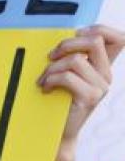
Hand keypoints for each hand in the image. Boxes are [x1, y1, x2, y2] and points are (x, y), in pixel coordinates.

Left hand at [40, 25, 124, 152]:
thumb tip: (63, 39)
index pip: (118, 38)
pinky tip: (45, 88)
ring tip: (43, 79)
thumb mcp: (66, 75)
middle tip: (50, 57)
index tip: (76, 35)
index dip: (99, 29)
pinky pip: (68, 77)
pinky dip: (51, 79)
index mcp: (103, 66)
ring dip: (52, 67)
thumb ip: (70, 58)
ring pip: (75, 60)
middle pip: (94, 41)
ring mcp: (101, 87)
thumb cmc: (57, 100)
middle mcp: (106, 75)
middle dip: (66, 44)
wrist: (57, 132)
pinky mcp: (90, 98)